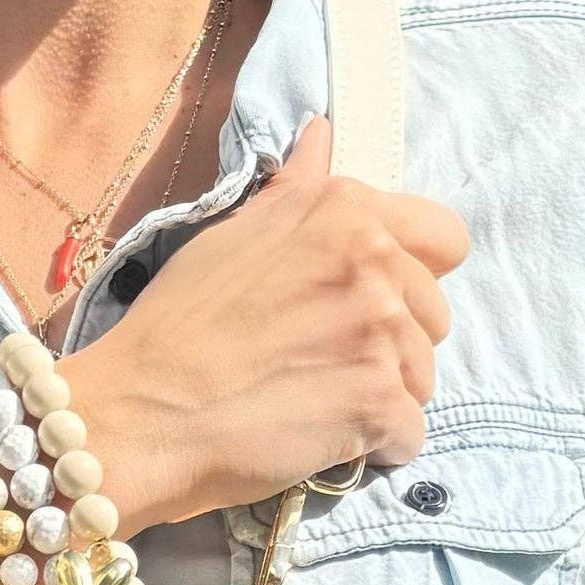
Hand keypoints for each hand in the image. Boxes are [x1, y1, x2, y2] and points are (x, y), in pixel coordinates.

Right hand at [57, 115, 469, 532]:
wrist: (142, 414)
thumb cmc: (177, 328)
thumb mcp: (235, 234)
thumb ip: (296, 192)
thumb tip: (321, 134)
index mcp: (346, 211)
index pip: (443, 240)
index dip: (412, 279)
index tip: (365, 306)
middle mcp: (375, 262)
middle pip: (435, 319)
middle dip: (393, 347)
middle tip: (324, 366)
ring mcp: (383, 333)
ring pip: (424, 381)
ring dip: (382, 402)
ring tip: (315, 406)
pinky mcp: (379, 403)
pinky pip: (409, 437)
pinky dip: (374, 450)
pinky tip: (324, 443)